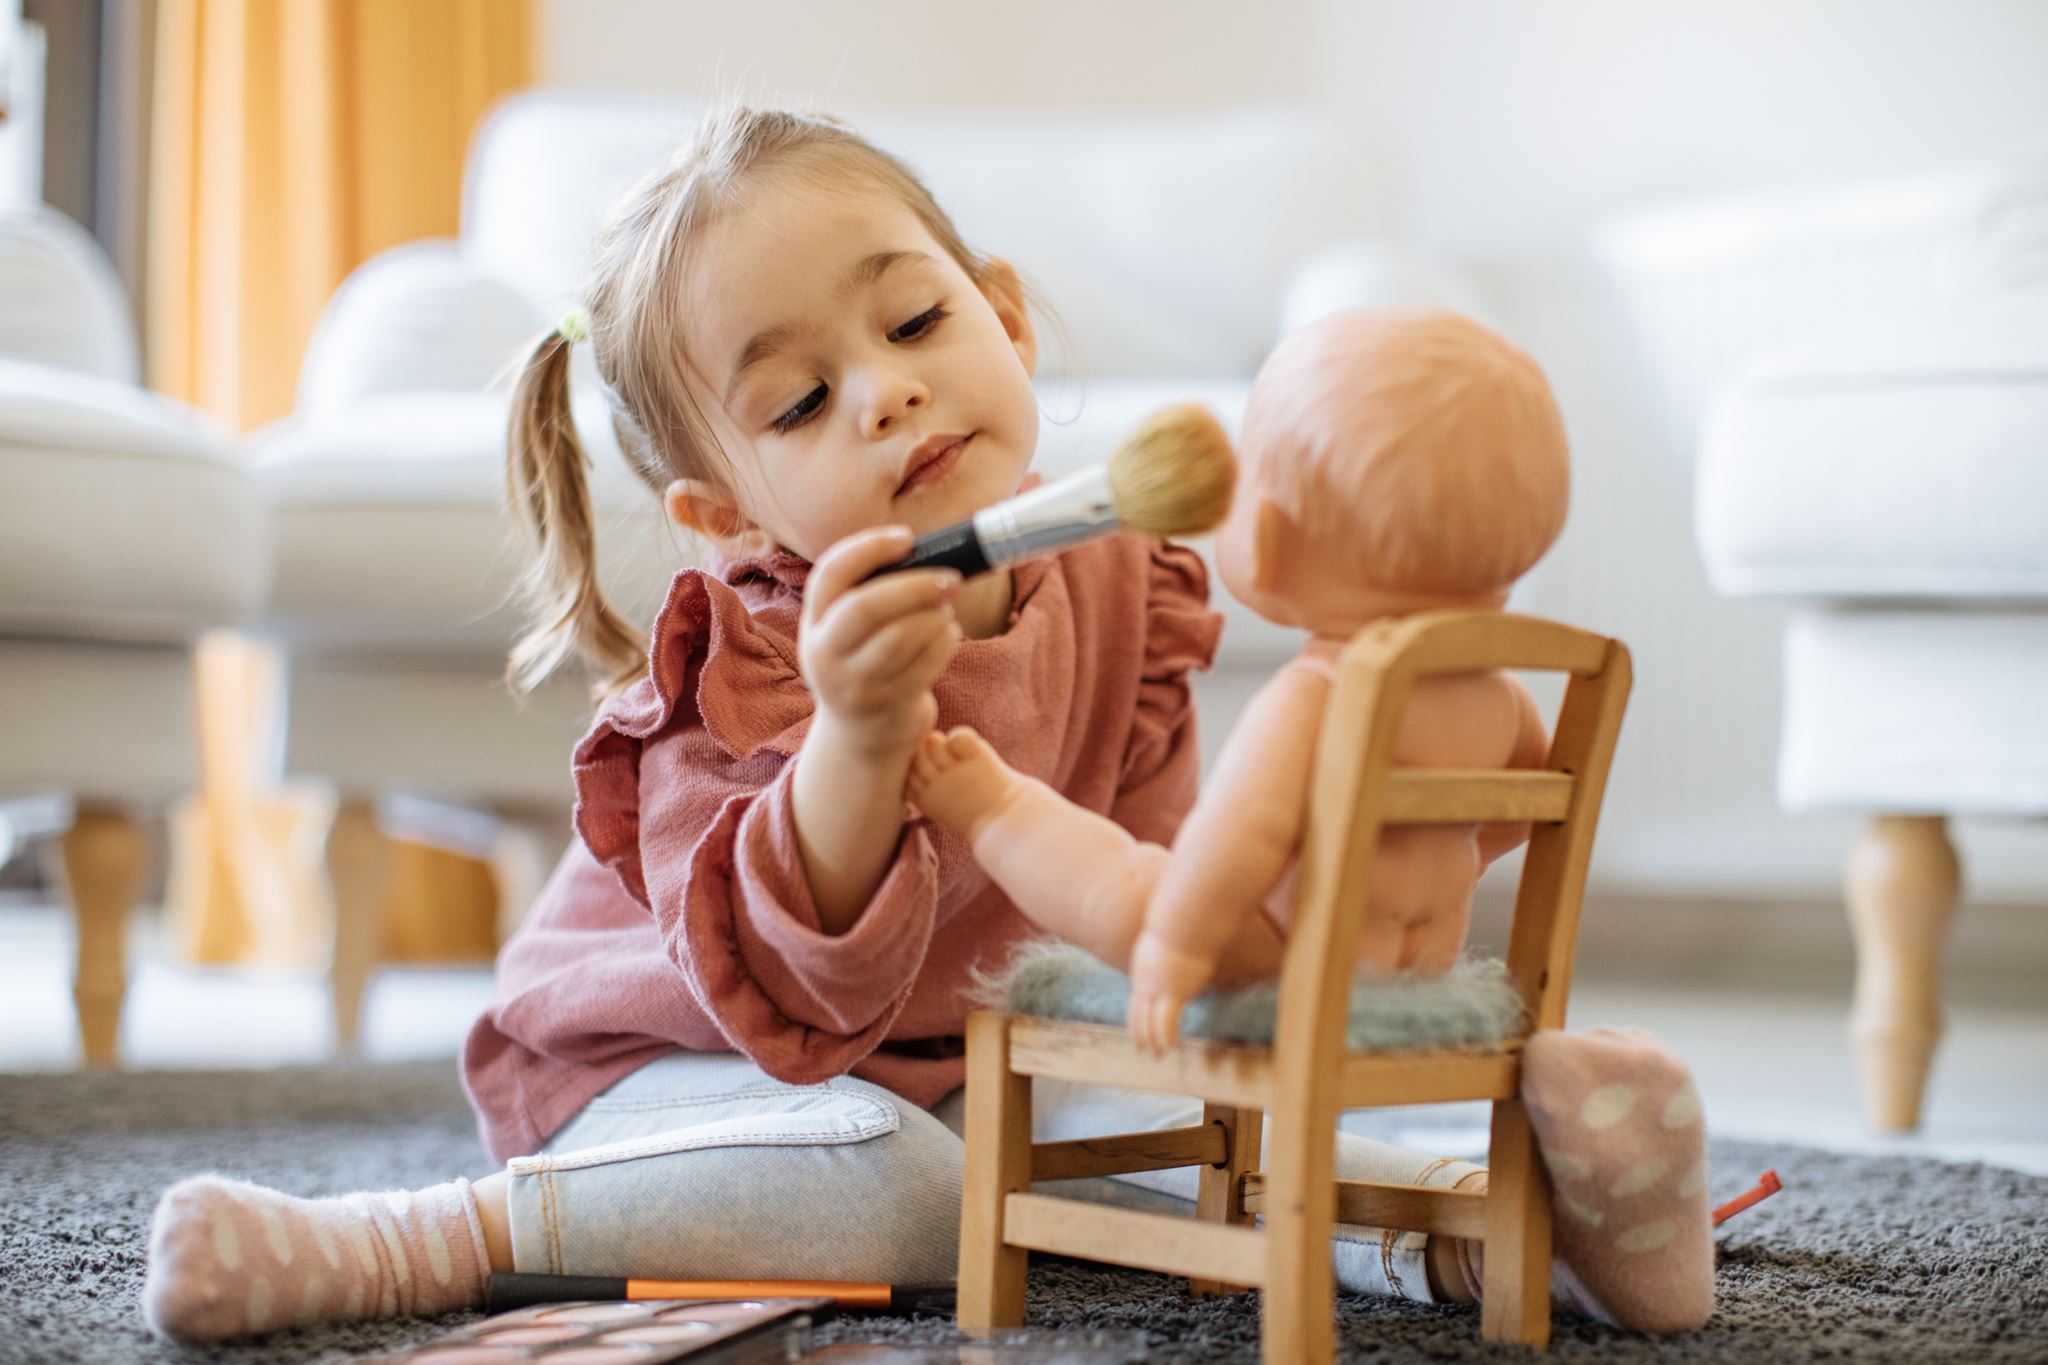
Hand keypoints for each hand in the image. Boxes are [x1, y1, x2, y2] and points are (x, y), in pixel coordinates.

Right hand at [799, 527, 963, 762]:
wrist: (861, 738)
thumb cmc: (865, 666)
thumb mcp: (846, 634)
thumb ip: (869, 596)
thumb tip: (930, 553)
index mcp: (815, 624)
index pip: (830, 574)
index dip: (868, 549)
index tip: (907, 539)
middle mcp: (826, 654)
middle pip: (865, 607)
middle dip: (915, 586)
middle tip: (952, 578)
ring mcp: (855, 684)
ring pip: (899, 637)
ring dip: (934, 615)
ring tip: (946, 608)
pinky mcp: (888, 706)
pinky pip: (925, 664)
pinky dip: (945, 641)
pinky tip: (949, 633)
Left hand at [1127, 929, 1216, 1053]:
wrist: (1183, 923)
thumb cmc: (1182, 923)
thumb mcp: (1172, 938)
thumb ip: (1174, 949)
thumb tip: (1183, 946)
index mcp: (1143, 967)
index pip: (1138, 995)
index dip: (1137, 1011)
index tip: (1137, 1022)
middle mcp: (1144, 980)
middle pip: (1137, 1011)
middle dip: (1138, 1031)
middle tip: (1139, 1046)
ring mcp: (1156, 988)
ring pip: (1148, 1021)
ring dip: (1152, 1040)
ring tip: (1155, 1054)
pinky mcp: (1172, 994)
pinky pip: (1165, 1022)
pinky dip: (1165, 1038)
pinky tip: (1168, 1049)